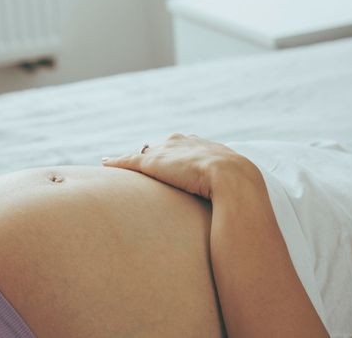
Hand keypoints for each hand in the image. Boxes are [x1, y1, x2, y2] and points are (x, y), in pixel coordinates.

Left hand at [102, 133, 259, 198]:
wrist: (234, 181)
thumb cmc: (241, 189)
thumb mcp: (239, 185)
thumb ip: (234, 190)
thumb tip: (245, 210)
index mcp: (205, 146)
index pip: (185, 145)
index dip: (175, 154)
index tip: (170, 161)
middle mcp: (184, 142)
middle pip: (162, 145)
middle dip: (152, 151)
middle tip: (142, 161)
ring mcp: (168, 151)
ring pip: (143, 152)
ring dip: (131, 157)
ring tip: (118, 163)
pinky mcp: (153, 162)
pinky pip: (129, 160)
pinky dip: (117, 162)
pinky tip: (105, 165)